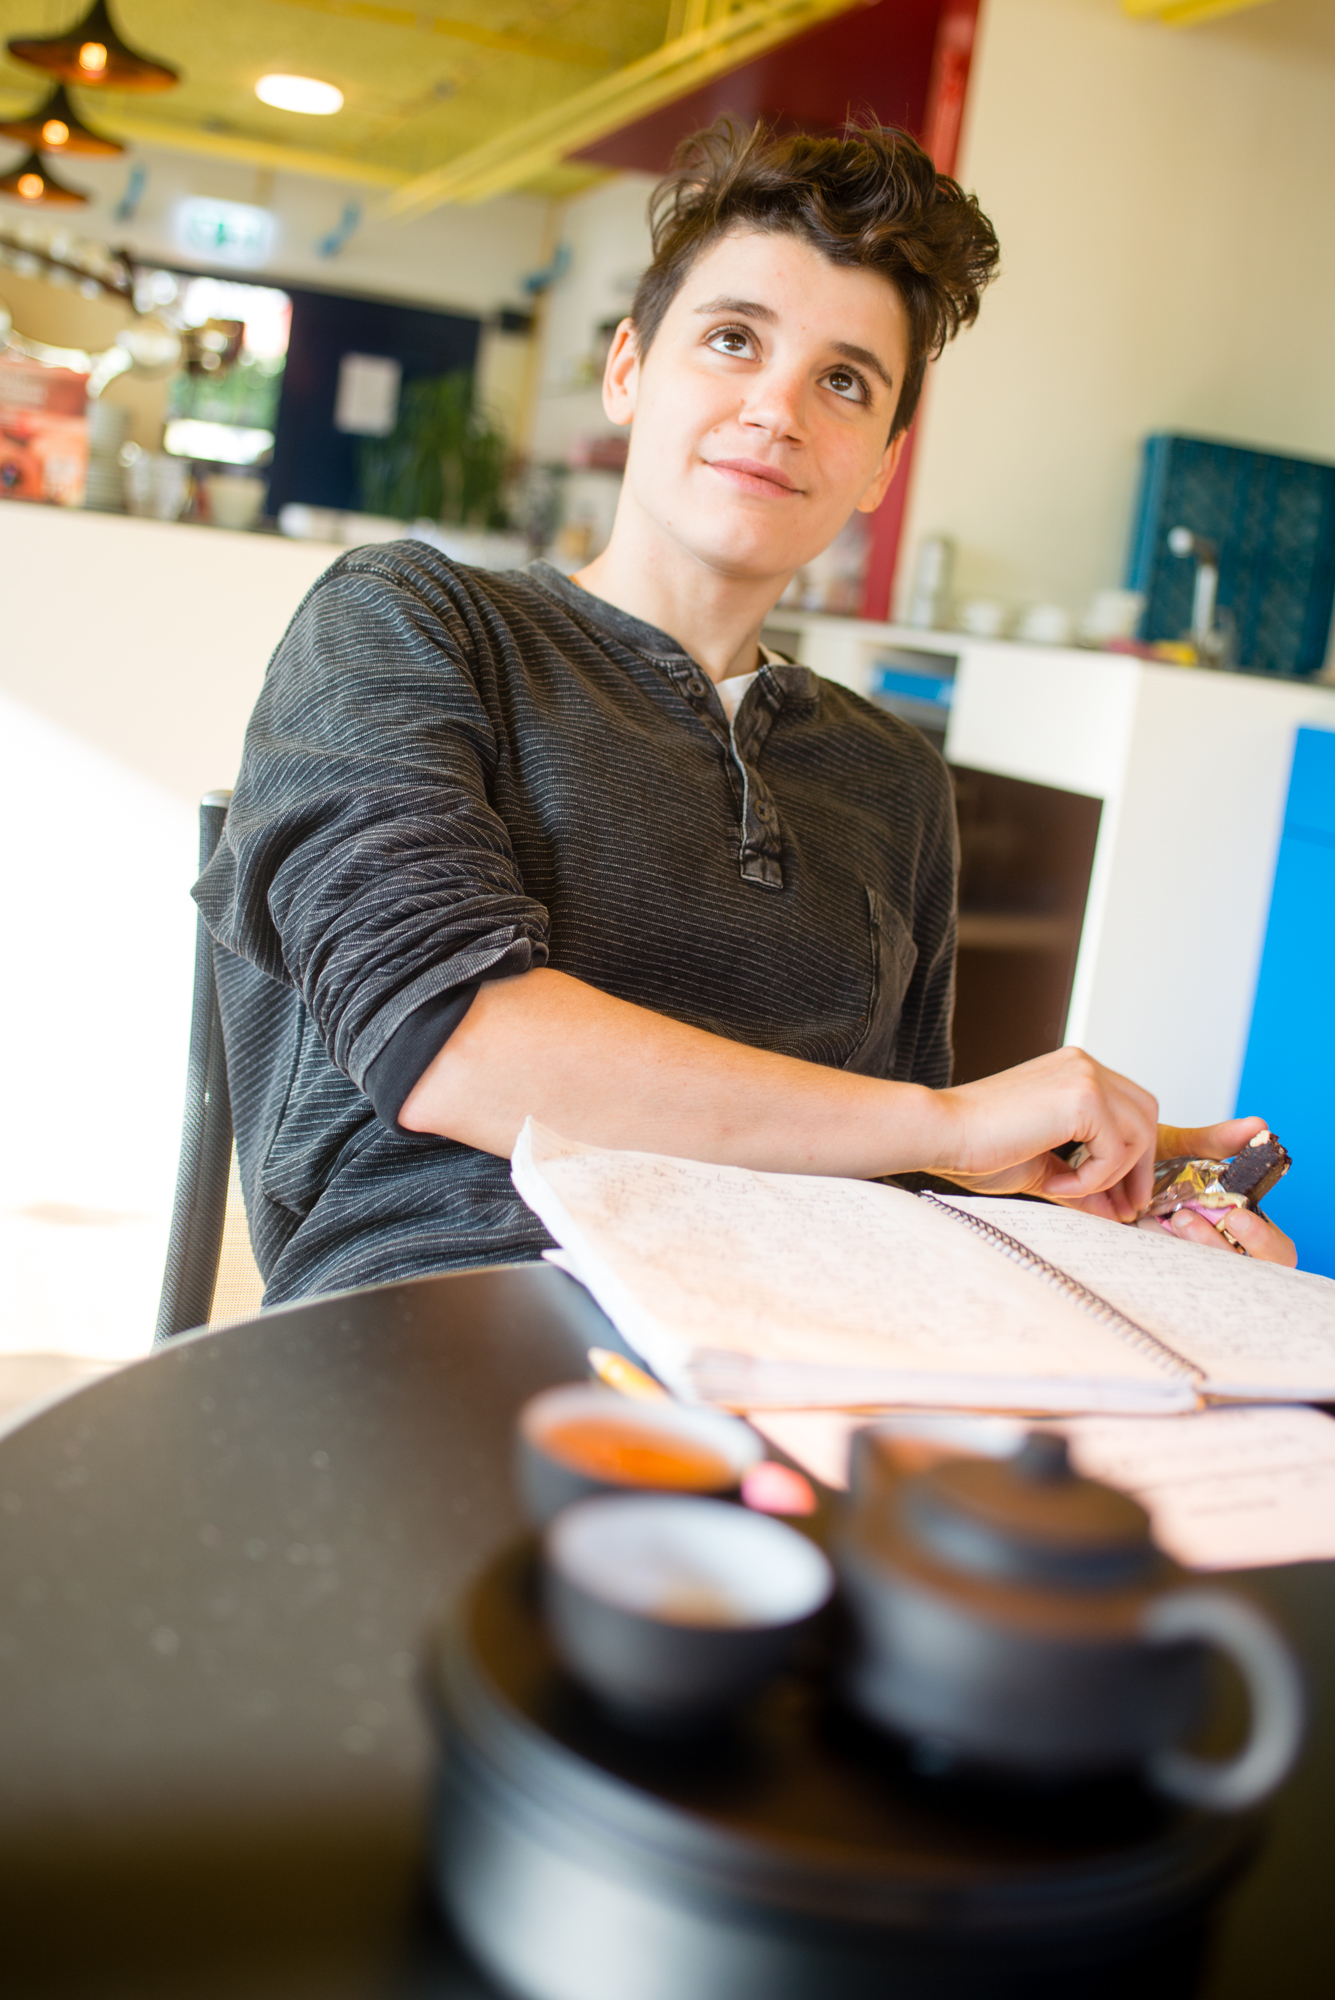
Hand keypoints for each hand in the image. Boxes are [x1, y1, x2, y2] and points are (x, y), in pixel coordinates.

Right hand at [930, 1046, 1157, 1221]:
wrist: (944, 1133)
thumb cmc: (976, 1144)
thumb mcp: (1043, 1168)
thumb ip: (1083, 1183)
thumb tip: (1113, 1209)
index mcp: (1072, 1072)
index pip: (1130, 1108)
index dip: (1136, 1154)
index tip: (1126, 1194)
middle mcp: (1083, 1066)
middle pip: (1147, 1115)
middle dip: (1141, 1166)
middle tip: (1125, 1206)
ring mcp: (1086, 1076)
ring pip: (1138, 1134)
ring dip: (1110, 1176)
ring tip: (1064, 1190)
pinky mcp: (1083, 1097)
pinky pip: (1114, 1151)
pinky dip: (1090, 1179)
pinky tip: (1052, 1183)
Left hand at [1148, 1116, 1297, 1266]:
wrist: (1103, 1168)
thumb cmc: (1149, 1162)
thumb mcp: (1183, 1149)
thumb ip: (1218, 1142)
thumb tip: (1259, 1125)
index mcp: (1244, 1224)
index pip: (1276, 1251)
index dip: (1263, 1240)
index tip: (1238, 1216)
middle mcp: (1223, 1247)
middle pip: (1245, 1273)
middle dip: (1221, 1248)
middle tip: (1189, 1219)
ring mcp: (1194, 1261)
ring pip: (1208, 1276)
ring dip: (1190, 1248)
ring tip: (1171, 1218)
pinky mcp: (1163, 1266)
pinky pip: (1171, 1273)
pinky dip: (1161, 1251)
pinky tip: (1145, 1225)